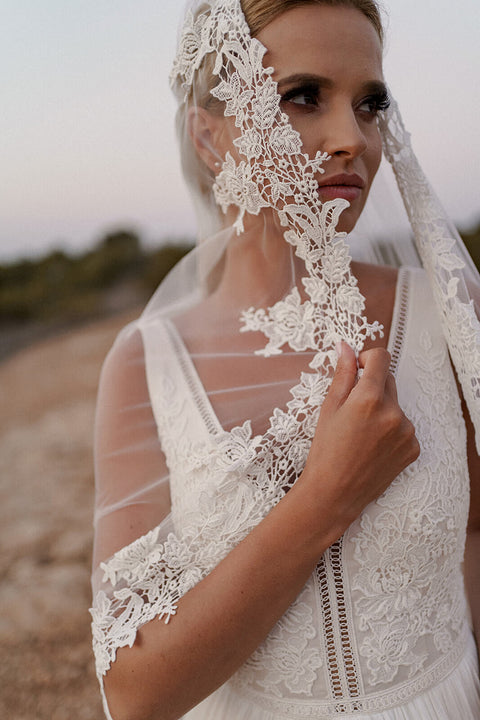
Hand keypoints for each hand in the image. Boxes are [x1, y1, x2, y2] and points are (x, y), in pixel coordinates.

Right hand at [301, 342, 419, 528]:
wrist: (334, 494)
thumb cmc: (325, 451)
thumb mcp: (329, 408)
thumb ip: (342, 374)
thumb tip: (346, 347)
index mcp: (370, 398)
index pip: (381, 358)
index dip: (367, 359)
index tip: (357, 370)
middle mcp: (394, 412)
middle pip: (388, 380)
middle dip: (372, 387)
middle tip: (352, 410)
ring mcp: (406, 431)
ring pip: (396, 405)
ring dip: (382, 409)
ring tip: (361, 433)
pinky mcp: (413, 448)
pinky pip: (403, 426)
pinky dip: (391, 430)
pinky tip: (372, 447)